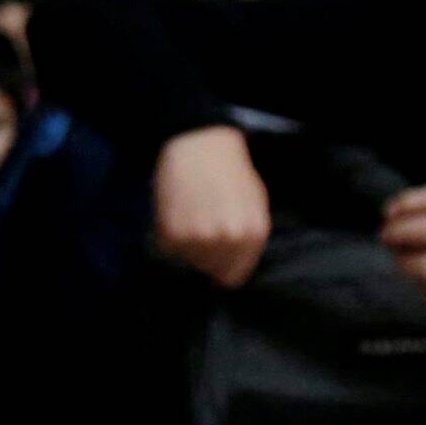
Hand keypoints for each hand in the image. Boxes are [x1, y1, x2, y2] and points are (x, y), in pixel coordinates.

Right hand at [151, 124, 269, 286]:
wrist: (200, 145)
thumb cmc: (230, 173)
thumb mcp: (256, 206)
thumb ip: (250, 239)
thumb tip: (235, 269)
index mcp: (252, 236)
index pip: (232, 278)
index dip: (223, 267)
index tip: (216, 256)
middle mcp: (228, 241)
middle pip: (209, 269)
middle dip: (206, 253)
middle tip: (203, 225)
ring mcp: (199, 240)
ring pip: (189, 260)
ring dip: (188, 245)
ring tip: (192, 216)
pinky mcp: (172, 234)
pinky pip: (170, 249)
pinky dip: (170, 236)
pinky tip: (179, 213)